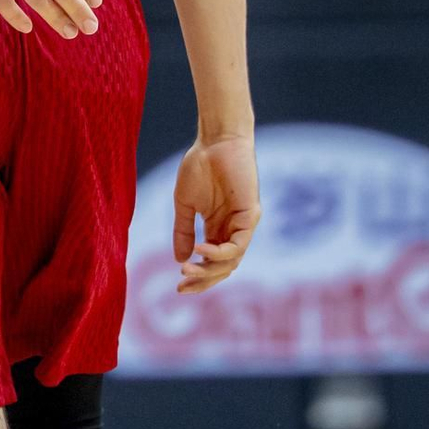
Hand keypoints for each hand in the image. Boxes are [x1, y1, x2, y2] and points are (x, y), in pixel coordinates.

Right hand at [172, 135, 259, 291]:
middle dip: (203, 281)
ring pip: (232, 261)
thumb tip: (179, 260)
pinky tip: (200, 249)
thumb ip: (182, 231)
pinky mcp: (251, 215)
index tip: (177, 287)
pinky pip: (238, 244)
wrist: (215, 141)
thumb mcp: (185, 204)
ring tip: (187, 270)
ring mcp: (243, 224)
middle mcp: (233, 230)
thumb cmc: (200, 166)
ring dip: (209, 269)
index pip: (212, 263)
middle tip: (181, 286)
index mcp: (218, 229)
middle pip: (223, 268)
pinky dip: (219, 252)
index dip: (197, 278)